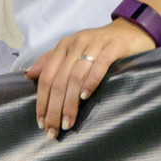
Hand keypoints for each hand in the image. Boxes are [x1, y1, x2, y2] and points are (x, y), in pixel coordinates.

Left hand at [23, 17, 152, 136]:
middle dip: (54, 108)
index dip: (42, 101)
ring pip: (76, 76)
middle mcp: (76, 43)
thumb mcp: (73, 50)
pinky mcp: (113, 47)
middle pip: (59, 80)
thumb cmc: (99, 45)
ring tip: (67, 123)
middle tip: (53, 130)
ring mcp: (94, 44)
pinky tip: (85, 97)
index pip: (47, 76)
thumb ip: (51, 60)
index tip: (40, 123)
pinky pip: (100, 66)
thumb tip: (29, 75)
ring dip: (70, 102)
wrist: (131, 30)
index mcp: (64, 46)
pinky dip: (90, 82)